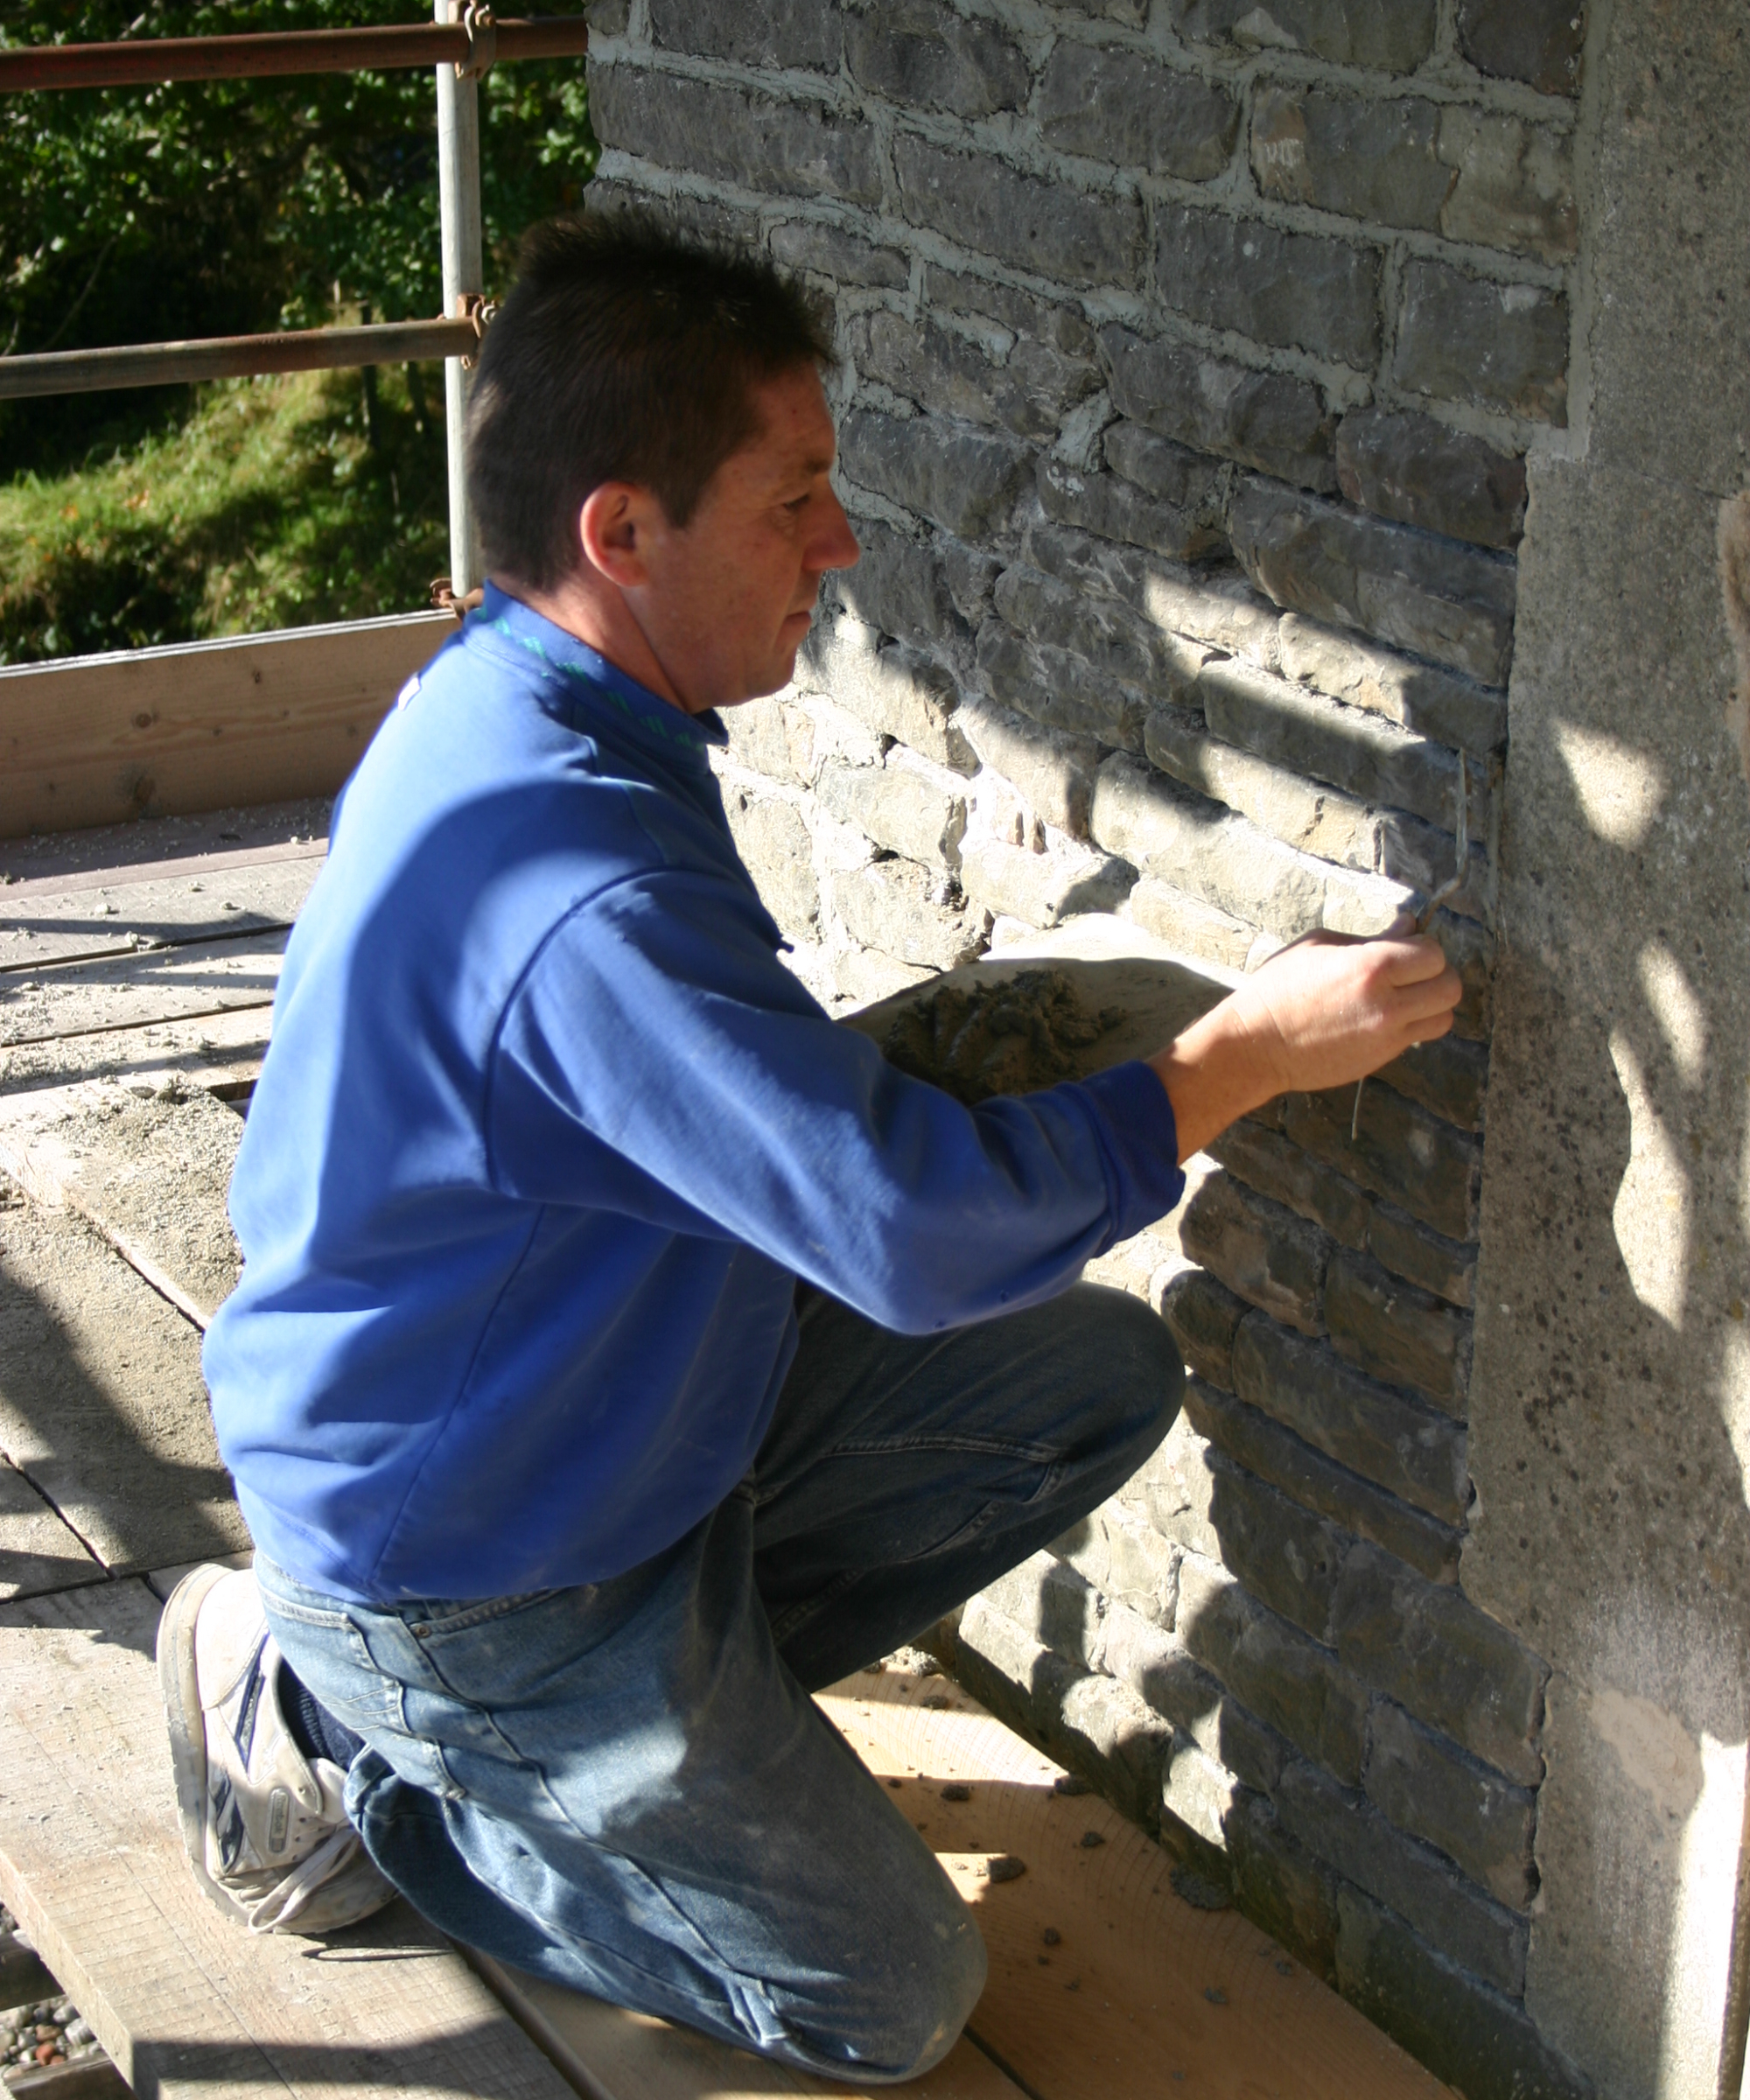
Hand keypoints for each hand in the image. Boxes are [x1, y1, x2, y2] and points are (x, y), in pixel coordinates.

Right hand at [1149, 930, 1462, 1162]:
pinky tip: (1384, 1015)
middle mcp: (1387, 1003)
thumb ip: (1370, 938)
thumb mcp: (1319, 946)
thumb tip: (1408, 927)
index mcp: (1372, 966)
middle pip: (1450, 987)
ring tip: (1406, 996)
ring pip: (1444, 1018)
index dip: (1424, 947)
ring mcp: (1387, 1036)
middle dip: (1437, 974)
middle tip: (1414, 971)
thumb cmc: (1278, 987)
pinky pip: (1418, 1037)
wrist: (1256, 1044)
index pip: (1434, 953)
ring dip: (1433, 1004)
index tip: (1408, 945)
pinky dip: (1413, 1024)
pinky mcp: (1381, 1058)